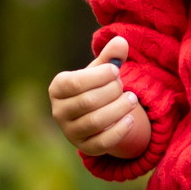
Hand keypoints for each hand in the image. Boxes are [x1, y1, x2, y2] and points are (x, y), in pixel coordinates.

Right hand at [49, 36, 151, 159]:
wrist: (95, 113)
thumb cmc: (96, 87)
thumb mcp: (101, 71)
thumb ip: (110, 57)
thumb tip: (121, 42)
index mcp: (58, 88)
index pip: (74, 82)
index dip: (98, 76)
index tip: (116, 71)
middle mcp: (58, 111)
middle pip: (87, 102)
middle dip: (111, 92)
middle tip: (124, 86)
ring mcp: (70, 131)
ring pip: (94, 122)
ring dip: (118, 109)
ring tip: (132, 99)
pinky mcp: (84, 147)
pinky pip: (102, 143)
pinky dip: (119, 131)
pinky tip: (131, 119)